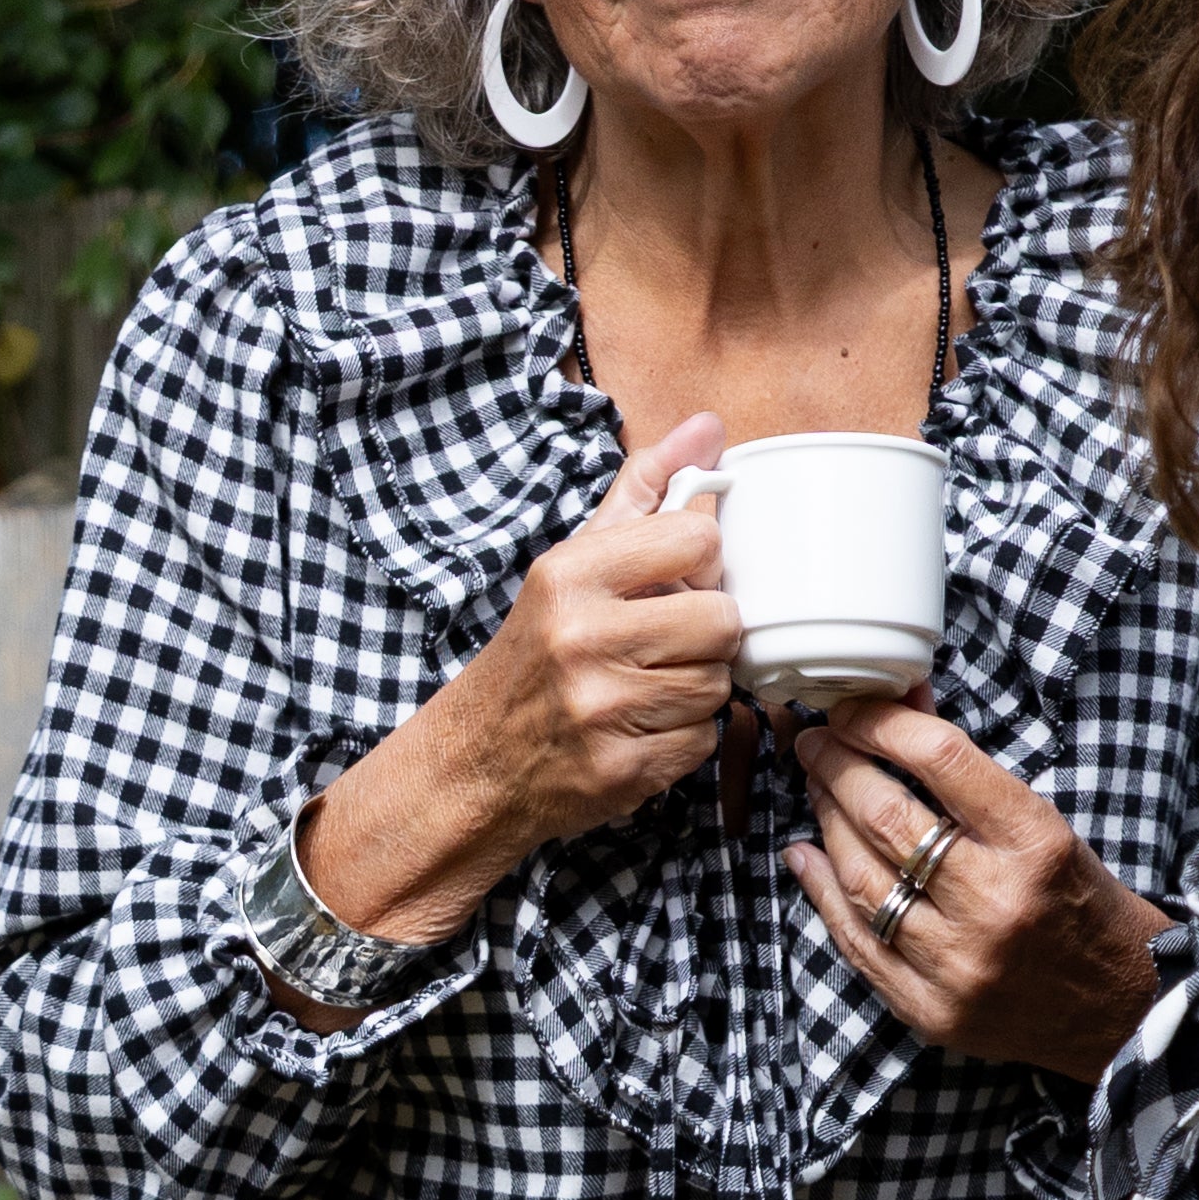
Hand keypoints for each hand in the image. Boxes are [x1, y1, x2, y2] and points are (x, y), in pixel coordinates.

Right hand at [288, 415, 741, 974]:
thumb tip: (708, 428)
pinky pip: (701, 741)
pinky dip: (683, 739)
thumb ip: (643, 492)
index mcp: (572, 574)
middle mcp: (583, 639)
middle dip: (707, 635)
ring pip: (717, 685)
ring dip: (698, 689)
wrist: (476, 764)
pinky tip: (642, 730)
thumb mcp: (573, 563)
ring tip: (650, 688)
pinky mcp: (619, 770)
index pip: (698, 542)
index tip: (675, 584)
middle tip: (669, 644)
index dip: (702, 567)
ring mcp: (601, 710)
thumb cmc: (535, 654)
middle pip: (721, 620)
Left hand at [787, 694, 1167, 1081]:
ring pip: (862, 879)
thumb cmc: (1082, 905)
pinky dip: (823, 894)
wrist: (1118, 1010)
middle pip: (887, 818)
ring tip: (815, 790)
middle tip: (815, 744)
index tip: (851, 710)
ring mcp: (957, 963)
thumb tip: (906, 705)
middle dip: (838, 769)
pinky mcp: (931, 1009)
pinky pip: (858, 943)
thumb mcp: (1047, 826)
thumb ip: (972, 775)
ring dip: (827, 824)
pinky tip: (805, 857)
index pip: (941, 760)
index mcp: (1035, 844)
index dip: (882, 725)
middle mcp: (993, 902)